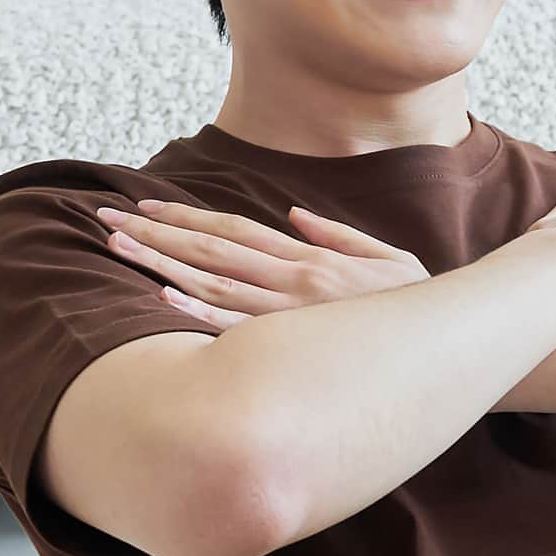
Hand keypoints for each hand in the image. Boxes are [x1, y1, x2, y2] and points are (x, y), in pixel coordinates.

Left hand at [96, 199, 429, 330]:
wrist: (448, 348)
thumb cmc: (417, 307)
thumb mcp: (387, 257)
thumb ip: (336, 234)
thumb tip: (293, 215)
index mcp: (311, 259)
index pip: (233, 231)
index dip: (185, 218)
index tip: (143, 208)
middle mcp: (294, 281)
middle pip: (211, 251)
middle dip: (155, 234)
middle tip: (106, 221)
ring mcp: (291, 316)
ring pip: (213, 284)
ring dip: (161, 265)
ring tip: (118, 250)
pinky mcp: (295, 348)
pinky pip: (237, 330)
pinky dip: (198, 313)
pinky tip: (163, 298)